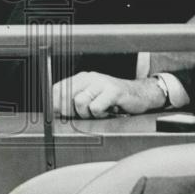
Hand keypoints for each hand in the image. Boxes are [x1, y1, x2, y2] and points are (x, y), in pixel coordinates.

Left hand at [52, 72, 166, 117]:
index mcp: (82, 78)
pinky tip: (107, 112)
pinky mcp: (113, 91)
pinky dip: (100, 115)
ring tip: (98, 112)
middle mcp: (90, 77)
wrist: (140, 95)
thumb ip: (73, 102)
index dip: (56, 104)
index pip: (57, 89)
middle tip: (84, 114)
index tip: (62, 114)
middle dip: (72, 112)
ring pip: (80, 102)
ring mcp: (102, 83)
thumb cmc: (114, 100)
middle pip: (66, 97)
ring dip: (88, 114)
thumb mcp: (92, 98)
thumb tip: (54, 111)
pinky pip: (96, 108)